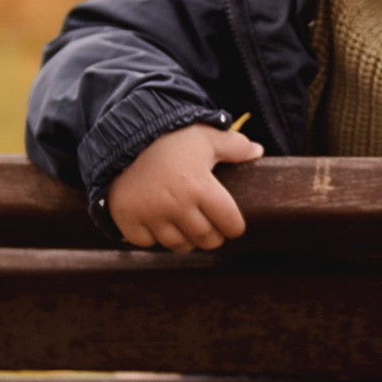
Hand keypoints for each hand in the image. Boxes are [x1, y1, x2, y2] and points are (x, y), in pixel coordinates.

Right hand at [108, 123, 260, 251]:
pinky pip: (147, 243)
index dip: (235, 226)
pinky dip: (155, 238)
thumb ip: (234, 145)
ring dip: (187, 240)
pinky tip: (160, 225)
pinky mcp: (127, 219)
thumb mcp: (205, 137)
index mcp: (200, 186)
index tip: (233, 225)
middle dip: (214, 237)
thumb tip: (258, 152)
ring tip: (189, 228)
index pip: (230, 222)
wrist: (122, 137)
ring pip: (178, 245)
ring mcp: (150, 214)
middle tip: (213, 230)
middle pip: (206, 238)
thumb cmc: (170, 138)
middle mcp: (176, 204)